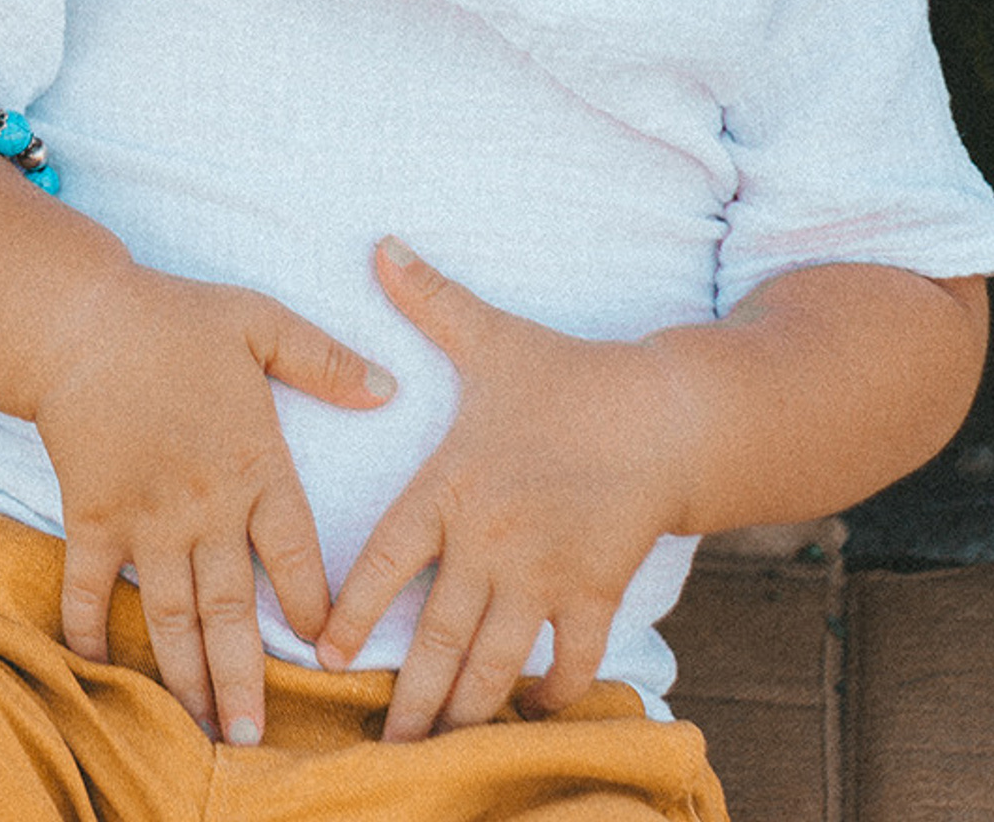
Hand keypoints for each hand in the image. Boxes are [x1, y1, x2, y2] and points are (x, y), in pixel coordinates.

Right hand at [31, 262, 394, 748]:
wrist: (80, 318)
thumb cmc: (173, 319)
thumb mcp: (260, 322)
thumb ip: (325, 360)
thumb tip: (391, 388)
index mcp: (254, 464)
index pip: (296, 554)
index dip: (316, 607)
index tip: (328, 649)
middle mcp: (206, 506)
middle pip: (233, 609)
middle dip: (246, 677)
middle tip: (257, 737)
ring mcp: (147, 518)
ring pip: (173, 614)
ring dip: (188, 674)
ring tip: (205, 726)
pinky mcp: (94, 517)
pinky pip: (93, 586)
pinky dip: (91, 629)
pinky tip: (98, 668)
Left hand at [317, 239, 694, 740]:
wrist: (668, 415)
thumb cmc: (569, 377)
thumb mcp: (491, 335)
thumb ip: (429, 299)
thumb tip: (380, 242)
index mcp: (451, 485)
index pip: (386, 560)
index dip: (354, 612)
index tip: (324, 655)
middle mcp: (490, 542)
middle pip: (439, 639)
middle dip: (409, 700)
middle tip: (380, 748)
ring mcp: (543, 576)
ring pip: (494, 663)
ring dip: (465, 710)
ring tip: (436, 750)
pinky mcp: (594, 594)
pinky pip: (566, 660)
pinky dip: (547, 694)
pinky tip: (527, 712)